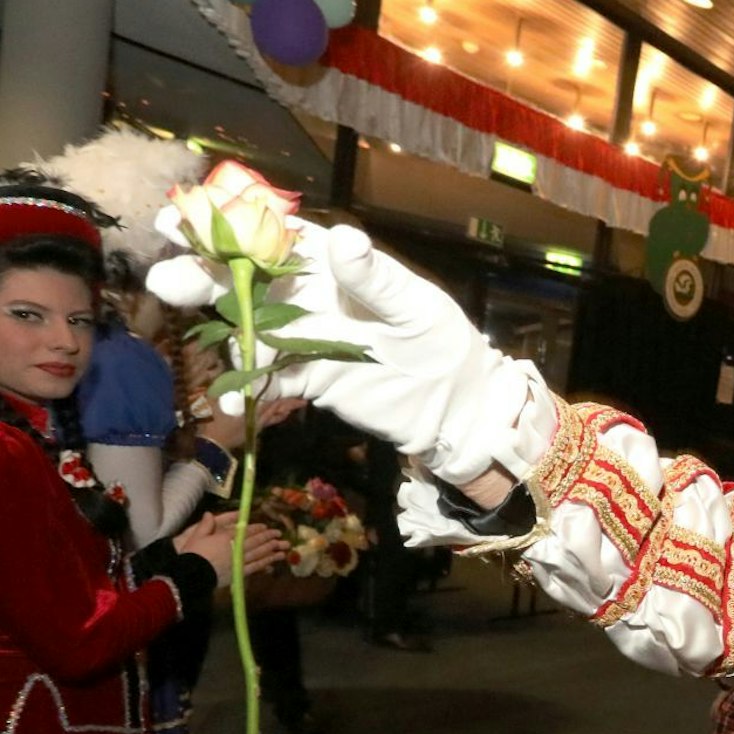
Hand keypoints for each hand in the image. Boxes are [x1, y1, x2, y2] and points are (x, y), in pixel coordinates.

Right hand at [148, 212, 543, 485]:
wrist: (456, 405)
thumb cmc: (443, 343)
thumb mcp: (416, 307)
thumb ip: (376, 278)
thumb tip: (343, 237)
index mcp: (334, 266)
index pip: (276, 236)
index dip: (230, 224)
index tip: (187, 215)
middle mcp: (309, 296)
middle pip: (245, 279)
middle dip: (202, 272)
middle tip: (164, 276)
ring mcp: (303, 338)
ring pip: (246, 326)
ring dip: (217, 327)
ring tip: (194, 328)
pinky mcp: (306, 378)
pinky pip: (265, 379)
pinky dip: (246, 389)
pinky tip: (232, 400)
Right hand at [174, 512, 286, 586]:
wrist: (191, 574)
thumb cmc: (192, 554)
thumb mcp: (196, 536)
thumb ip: (205, 525)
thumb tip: (209, 513)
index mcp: (225, 537)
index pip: (244, 531)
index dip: (256, 528)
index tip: (265, 526)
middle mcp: (236, 548)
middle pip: (255, 541)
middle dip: (268, 536)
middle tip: (279, 533)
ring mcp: (239, 560)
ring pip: (259, 553)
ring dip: (272, 548)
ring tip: (284, 546)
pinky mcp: (240, 572)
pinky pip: (256, 566)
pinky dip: (267, 562)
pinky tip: (275, 559)